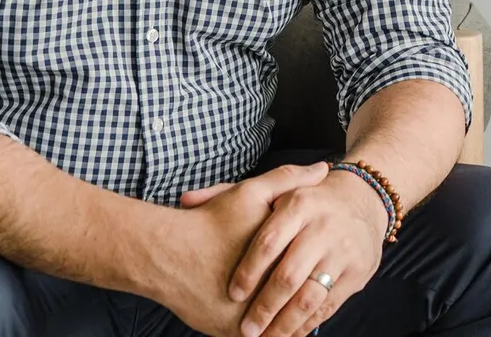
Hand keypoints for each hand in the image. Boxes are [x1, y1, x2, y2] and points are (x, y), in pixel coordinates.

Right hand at [159, 162, 330, 336]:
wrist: (166, 254)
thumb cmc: (210, 222)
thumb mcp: (250, 193)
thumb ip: (288, 180)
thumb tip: (323, 169)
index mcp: (281, 260)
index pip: (313, 269)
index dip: (320, 266)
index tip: (324, 262)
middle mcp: (267, 293)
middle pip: (298, 301)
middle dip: (308, 298)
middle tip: (314, 291)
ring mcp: (248, 318)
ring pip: (278, 324)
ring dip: (285, 319)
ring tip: (292, 308)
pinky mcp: (230, 333)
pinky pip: (256, 336)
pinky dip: (263, 330)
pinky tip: (269, 320)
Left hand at [211, 167, 391, 336]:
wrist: (363, 201)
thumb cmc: (304, 202)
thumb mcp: (273, 191)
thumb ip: (226, 193)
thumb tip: (186, 199)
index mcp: (300, 203)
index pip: (267, 243)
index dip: (248, 272)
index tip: (231, 294)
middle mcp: (324, 226)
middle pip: (288, 276)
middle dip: (265, 308)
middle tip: (246, 329)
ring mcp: (343, 250)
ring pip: (310, 296)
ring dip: (285, 324)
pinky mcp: (357, 272)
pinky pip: (328, 306)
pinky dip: (307, 324)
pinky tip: (290, 333)